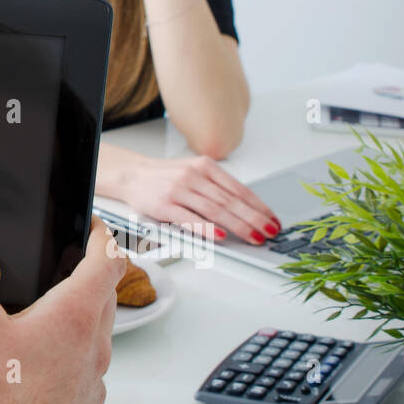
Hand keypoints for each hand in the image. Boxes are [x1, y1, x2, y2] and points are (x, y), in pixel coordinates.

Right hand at [0, 216, 125, 403]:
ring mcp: (92, 375)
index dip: (101, 234)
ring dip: (78, 313)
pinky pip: (85, 362)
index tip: (90, 226)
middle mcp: (93, 344)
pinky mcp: (82, 399)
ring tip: (43, 310)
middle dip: (86, 272)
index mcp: (74, 314)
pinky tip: (38, 355)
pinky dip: (70, 349)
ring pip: (96, 330)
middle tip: (62, 264)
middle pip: (105, 293)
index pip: (108, 259)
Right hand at [121, 154, 279, 243]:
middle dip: (254, 218)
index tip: (272, 219)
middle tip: (270, 231)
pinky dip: (207, 229)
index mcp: (205, 166)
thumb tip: (247, 208)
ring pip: (215, 210)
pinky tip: (221, 237)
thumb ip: (217, 186)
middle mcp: (193, 175)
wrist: (131, 175)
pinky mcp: (164, 205)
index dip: (258, 206)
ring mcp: (178, 189)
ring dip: (238, 226)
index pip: (238, 188)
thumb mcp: (194, 172)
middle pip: (230, 200)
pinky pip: (189, 219)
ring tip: (254, 237)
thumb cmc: (165, 177)